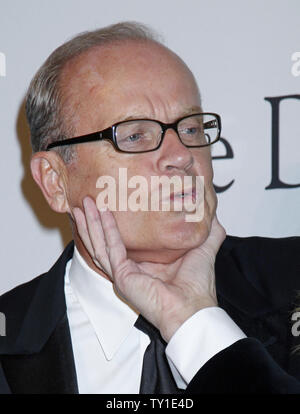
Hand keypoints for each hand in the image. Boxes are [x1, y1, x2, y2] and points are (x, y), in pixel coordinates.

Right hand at [73, 197, 225, 341]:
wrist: (194, 308)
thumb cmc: (197, 286)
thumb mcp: (203, 250)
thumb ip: (209, 233)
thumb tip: (216, 216)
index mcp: (143, 265)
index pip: (119, 242)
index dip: (110, 225)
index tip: (105, 206)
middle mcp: (129, 270)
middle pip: (103, 241)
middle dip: (93, 221)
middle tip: (85, 201)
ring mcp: (123, 274)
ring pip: (100, 244)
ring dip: (91, 224)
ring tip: (82, 205)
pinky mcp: (122, 276)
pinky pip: (110, 248)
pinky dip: (104, 230)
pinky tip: (100, 214)